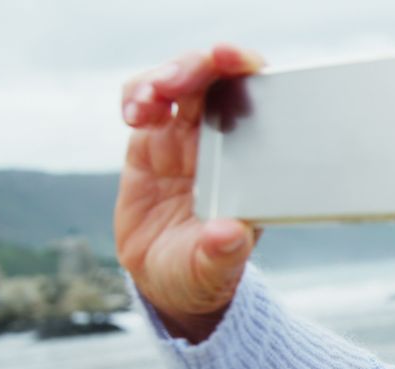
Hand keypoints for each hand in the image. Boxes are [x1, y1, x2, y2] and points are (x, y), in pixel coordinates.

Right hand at [115, 44, 263, 342]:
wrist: (170, 281)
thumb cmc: (204, 273)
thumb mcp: (213, 271)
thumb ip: (221, 255)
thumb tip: (228, 236)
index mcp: (252, 164)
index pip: (259, 98)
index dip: (247, 70)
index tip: (232, 61)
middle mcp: (224, 143)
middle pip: (215, 79)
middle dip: (194, 67)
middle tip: (170, 85)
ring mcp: (187, 138)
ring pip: (178, 82)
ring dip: (161, 78)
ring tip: (146, 105)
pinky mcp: (152, 141)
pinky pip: (144, 99)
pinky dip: (138, 95)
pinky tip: (134, 115)